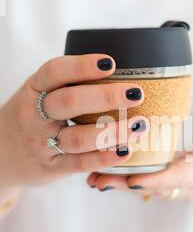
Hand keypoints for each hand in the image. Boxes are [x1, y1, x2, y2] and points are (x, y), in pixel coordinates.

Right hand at [0, 54, 148, 201]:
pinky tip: (125, 151)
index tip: (111, 63)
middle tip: (136, 93)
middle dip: (105, 96)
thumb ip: (66, 85)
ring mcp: (41, 143)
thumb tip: (118, 70)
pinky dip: (104, 158)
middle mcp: (34, 115)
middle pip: (69, 102)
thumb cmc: (31, 118)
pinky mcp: (51, 167)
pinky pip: (80, 163)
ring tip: (140, 125)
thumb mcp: (38, 95)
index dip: (82, 66)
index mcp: (33, 90)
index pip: (54, 72)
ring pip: (79, 137)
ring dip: (113, 131)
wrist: (1, 154)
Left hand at [87, 113, 192, 203]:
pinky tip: (100, 171)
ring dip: (118, 184)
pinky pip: (142, 183)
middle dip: (125, 184)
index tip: (132, 179)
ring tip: (92, 177)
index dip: (155, 179)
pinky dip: (122, 178)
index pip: (178, 177)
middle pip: (152, 187)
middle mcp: (185, 185)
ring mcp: (174, 187)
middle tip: (98, 179)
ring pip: (143, 188)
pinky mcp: (165, 183)